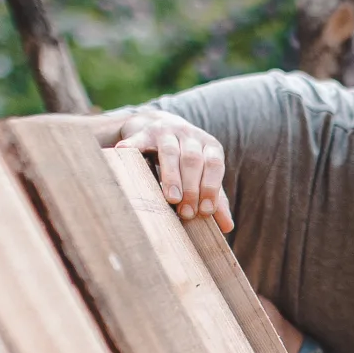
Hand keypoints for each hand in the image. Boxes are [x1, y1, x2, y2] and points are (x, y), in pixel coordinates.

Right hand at [105, 109, 231, 231]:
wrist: (160, 125)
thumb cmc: (186, 159)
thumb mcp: (204, 175)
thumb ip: (216, 198)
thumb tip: (228, 227)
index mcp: (209, 145)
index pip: (214, 165)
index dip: (211, 187)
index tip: (205, 211)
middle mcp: (190, 135)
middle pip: (192, 160)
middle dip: (191, 188)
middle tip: (186, 213)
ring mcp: (166, 131)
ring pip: (170, 152)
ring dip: (171, 176)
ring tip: (171, 198)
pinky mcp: (143, 132)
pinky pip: (138, 140)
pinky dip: (132, 147)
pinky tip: (125, 154)